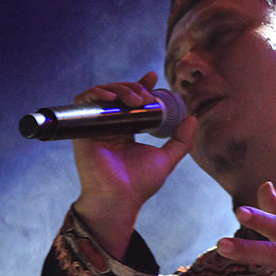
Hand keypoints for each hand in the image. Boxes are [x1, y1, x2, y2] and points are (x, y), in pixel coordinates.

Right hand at [71, 71, 195, 258]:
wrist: (120, 198)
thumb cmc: (140, 184)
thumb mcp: (167, 159)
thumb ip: (181, 140)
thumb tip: (193, 118)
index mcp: (126, 131)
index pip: (131, 100)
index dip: (140, 84)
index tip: (153, 77)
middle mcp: (109, 126)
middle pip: (118, 93)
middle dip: (133, 87)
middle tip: (146, 96)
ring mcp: (95, 126)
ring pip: (103, 93)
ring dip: (119, 88)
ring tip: (135, 99)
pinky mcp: (82, 129)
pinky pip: (83, 102)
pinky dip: (96, 93)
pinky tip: (111, 98)